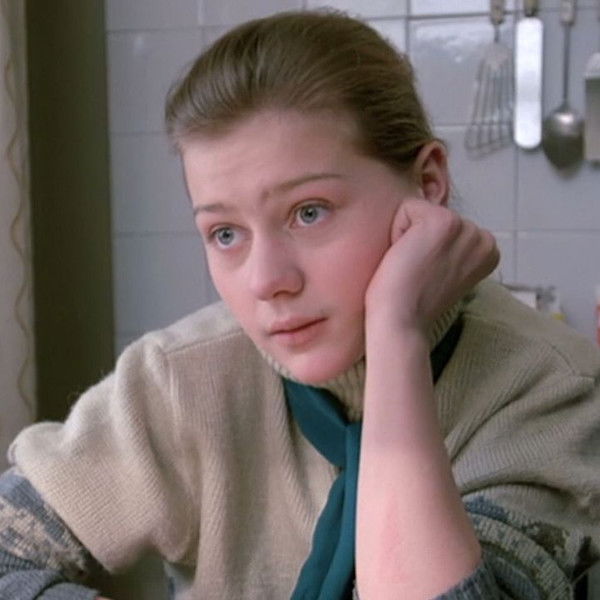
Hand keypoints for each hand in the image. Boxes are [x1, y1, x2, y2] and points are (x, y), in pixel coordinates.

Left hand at [365, 199, 498, 331]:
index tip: (426, 274)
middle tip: (416, 271)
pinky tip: (404, 258)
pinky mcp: (443, 222)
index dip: (424, 247)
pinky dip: (395, 230)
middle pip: (430, 214)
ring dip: (404, 236)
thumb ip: (448, 247)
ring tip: (411, 266)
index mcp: (486, 250)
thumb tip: (433, 232)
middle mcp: (482, 237)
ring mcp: (466, 228)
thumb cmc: (411, 301)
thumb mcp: (442, 270)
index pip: (442, 225)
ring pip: (418, 211)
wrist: (401, 321)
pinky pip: (406, 208)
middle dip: (415, 239)